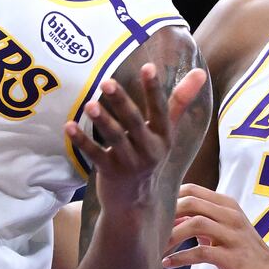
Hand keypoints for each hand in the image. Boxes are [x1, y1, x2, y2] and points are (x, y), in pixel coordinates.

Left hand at [63, 65, 207, 212]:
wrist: (134, 201)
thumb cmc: (148, 155)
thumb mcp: (166, 132)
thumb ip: (179, 102)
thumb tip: (200, 72)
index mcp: (164, 137)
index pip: (161, 110)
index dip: (154, 89)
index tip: (148, 67)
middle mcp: (150, 150)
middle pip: (134, 122)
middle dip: (121, 102)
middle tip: (106, 82)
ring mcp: (129, 163)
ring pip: (115, 138)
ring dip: (102, 121)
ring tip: (89, 104)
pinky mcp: (110, 172)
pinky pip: (95, 154)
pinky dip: (81, 140)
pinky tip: (68, 126)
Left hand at [162, 183, 268, 268]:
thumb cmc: (241, 249)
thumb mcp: (222, 228)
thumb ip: (198, 219)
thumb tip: (166, 218)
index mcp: (226, 205)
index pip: (192, 189)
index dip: (169, 197)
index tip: (153, 211)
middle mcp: (230, 215)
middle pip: (192, 202)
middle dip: (166, 214)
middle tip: (149, 229)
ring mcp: (233, 235)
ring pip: (195, 224)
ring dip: (171, 236)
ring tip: (155, 247)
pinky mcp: (232, 257)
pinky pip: (201, 252)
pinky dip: (180, 257)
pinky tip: (167, 263)